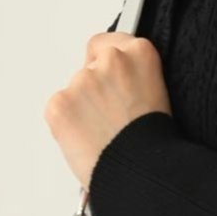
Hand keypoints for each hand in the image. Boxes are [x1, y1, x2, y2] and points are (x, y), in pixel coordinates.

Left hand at [45, 30, 172, 195]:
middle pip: (89, 66)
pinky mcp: (60, 103)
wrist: (142, 171)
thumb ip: (133, 77)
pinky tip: (88, 140)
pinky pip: (59, 109)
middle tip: (110, 118)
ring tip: (103, 135)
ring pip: (74, 90)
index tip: (111, 81)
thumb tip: (113, 83)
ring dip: (82, 109)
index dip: (108, 65)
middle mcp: (111, 60)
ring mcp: (82, 80)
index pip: (109, 44)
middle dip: (95, 89)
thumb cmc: (154, 144)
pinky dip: (67, 125)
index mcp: (140, 53)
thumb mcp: (158, 96)